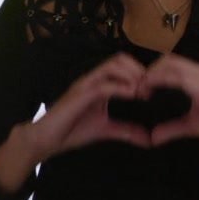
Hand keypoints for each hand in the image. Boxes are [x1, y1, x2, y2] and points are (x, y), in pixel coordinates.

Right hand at [23, 52, 153, 160]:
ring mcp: (85, 85)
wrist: (45, 140)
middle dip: (138, 69)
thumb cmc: (70, 131)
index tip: (153, 89)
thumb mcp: (105, 130)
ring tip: (143, 91)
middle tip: (151, 87)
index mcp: (99, 84)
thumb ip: (126, 131)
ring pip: (112, 66)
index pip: (122, 66)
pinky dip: (120, 88)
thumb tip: (148, 140)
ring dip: (131, 75)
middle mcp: (92, 80)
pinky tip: (132, 95)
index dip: (140, 72)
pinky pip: (103, 85)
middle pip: (119, 59)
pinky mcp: (79, 95)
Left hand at [137, 53, 198, 150]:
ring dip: (151, 74)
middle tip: (134, 88)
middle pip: (167, 60)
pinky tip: (149, 91)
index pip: (170, 65)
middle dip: (148, 71)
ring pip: (171, 65)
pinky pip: (178, 77)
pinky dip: (160, 80)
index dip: (152, 73)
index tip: (138, 88)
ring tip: (139, 90)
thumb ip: (173, 128)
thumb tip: (153, 137)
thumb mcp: (194, 126)